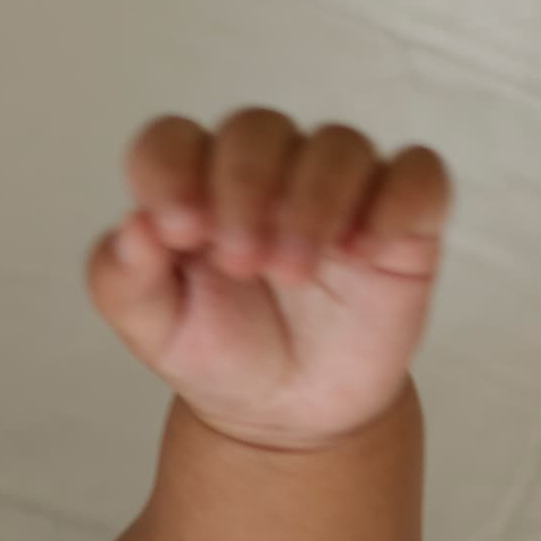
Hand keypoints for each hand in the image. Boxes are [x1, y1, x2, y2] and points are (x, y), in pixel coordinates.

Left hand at [86, 109, 450, 451]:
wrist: (289, 411)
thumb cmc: (220, 350)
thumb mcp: (154, 329)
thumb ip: (123, 278)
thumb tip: (134, 226)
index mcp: (194, 184)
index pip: (171, 139)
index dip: (170, 170)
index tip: (177, 232)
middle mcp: (267, 170)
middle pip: (256, 129)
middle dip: (245, 188)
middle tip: (242, 263)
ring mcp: (338, 187)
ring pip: (337, 144)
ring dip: (312, 201)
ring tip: (294, 272)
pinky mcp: (401, 214)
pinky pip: (417, 175)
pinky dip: (395, 202)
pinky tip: (365, 252)